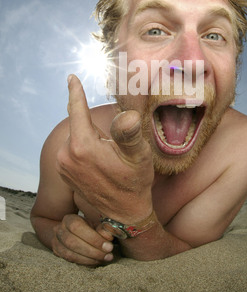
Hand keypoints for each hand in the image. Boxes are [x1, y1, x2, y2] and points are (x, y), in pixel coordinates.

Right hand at [52, 214, 114, 265]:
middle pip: (72, 242)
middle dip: (92, 251)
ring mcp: (56, 242)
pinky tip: (95, 262)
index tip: (108, 246)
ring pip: (70, 254)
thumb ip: (102, 229)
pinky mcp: (57, 253)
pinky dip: (84, 262)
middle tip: (108, 255)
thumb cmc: (86, 227)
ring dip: (89, 259)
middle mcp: (59, 230)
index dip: (93, 238)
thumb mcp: (95, 224)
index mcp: (69, 219)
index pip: (77, 227)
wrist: (69, 232)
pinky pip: (70, 260)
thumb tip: (109, 237)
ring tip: (104, 259)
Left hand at [56, 74, 153, 222]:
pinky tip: (98, 158)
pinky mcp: (64, 172)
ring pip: (77, 136)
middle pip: (79, 124)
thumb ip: (130, 134)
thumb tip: (128, 115)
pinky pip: (72, 149)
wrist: (124, 214)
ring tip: (109, 156)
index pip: (77, 110)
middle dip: (94, 124)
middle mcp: (67, 155)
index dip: (76, 91)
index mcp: (83, 146)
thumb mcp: (139, 156)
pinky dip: (83, 146)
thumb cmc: (134, 182)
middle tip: (113, 144)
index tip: (71, 77)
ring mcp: (63, 165)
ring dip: (90, 137)